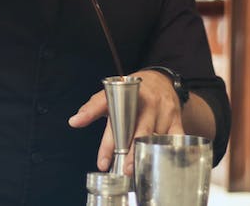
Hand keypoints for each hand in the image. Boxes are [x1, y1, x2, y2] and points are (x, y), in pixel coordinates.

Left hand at [67, 70, 184, 174]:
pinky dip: (169, 150)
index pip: (112, 115)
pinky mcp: (176, 118)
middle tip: (121, 169)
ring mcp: (162, 110)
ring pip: (155, 136)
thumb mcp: (112, 94)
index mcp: (126, 94)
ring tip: (136, 170)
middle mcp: (146, 101)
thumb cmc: (133, 93)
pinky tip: (162, 162)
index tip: (102, 161)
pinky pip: (175, 137)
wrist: (161, 80)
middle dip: (129, 152)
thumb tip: (74, 122)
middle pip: (137, 130)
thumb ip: (93, 108)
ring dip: (145, 154)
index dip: (107, 142)